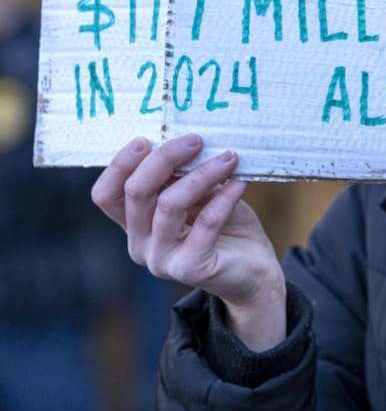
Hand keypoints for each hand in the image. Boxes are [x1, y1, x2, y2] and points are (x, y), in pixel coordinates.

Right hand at [92, 134, 285, 349]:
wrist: (253, 272)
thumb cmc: (225, 226)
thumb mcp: (199, 196)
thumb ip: (182, 177)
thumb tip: (182, 143)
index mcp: (135, 224)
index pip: (106, 194)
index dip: (120, 165)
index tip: (148, 139)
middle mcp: (140, 244)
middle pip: (136, 192)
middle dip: (164, 158)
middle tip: (197, 140)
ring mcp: (162, 259)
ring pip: (169, 204)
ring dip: (201, 174)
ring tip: (229, 158)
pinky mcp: (190, 268)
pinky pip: (206, 223)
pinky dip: (224, 197)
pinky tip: (240, 182)